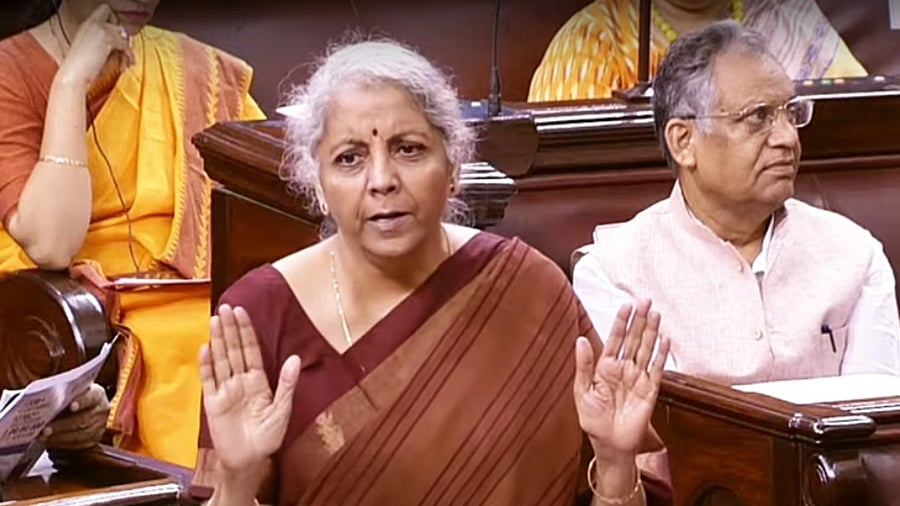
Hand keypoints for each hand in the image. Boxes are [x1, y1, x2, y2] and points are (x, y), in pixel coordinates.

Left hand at [43, 383, 108, 449]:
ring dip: (61, 437)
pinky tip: (50, 442)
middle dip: (63, 426)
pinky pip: (80, 444)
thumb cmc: (71, 398)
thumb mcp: (69, 391)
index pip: (92, 397)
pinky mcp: (94, 439)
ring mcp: (100, 426)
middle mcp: (101, 410)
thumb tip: (44, 398)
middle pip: (84, 419)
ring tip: (44, 437)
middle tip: (45, 429)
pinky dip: (63, 444)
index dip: (82, 401)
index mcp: (97, 394)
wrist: (80, 408)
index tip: (71, 406)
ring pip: (82, 434)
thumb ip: (62, 394)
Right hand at [57, 4, 134, 86]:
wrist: (73, 75)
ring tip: (124, 63)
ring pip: (123, 34)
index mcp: (86, 24)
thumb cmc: (81, 68)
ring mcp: (99, 28)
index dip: (114, 24)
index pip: (105, 10)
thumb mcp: (93, 49)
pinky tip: (124, 66)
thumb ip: (105, 41)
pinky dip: (128, 56)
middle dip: (123, 38)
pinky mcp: (106, 37)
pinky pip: (125, 44)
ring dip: (126, 50)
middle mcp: (92, 22)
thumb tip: (124, 39)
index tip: (117, 41)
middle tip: (123, 53)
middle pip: (117, 22)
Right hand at [200, 305, 300, 472]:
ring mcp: (225, 391)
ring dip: (218, 340)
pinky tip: (204, 348)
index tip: (242, 312)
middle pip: (234, 350)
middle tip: (226, 307)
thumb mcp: (282, 411)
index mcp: (259, 382)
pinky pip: (209, 381)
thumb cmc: (268, 438)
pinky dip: (206, 365)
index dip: (246, 331)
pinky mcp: (213, 404)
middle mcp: (241, 382)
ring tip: (215, 320)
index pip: (251, 351)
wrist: (248, 462)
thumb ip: (287, 385)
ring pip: (221, 360)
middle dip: (230, 329)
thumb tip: (295, 359)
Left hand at [573, 299, 669, 459]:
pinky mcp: (650, 390)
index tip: (627, 305)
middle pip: (633, 339)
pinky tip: (665, 339)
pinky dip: (661, 354)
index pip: (615, 339)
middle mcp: (623, 369)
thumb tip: (580, 340)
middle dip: (639, 320)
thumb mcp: (583, 392)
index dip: (621, 322)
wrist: (610, 444)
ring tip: (656, 313)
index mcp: (605, 367)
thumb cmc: (593, 419)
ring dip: (651, 332)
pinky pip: (657, 369)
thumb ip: (584, 366)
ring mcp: (638, 378)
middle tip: (646, 300)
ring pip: (646, 350)